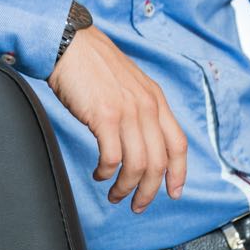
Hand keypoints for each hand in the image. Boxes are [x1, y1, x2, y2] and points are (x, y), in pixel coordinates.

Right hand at [48, 24, 187, 211]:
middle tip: (137, 205)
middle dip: (149, 191)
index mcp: (156, 99)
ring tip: (115, 194)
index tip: (174, 192)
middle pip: (159, 162)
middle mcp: (147, 106)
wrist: (71, 44)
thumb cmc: (95, 65)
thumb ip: (142, 109)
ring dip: (126, 188)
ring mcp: (127, 111)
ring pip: (137, 165)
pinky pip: (112, 158)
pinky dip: (106, 173)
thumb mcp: (131, 84)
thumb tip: (144, 142)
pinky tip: (99, 173)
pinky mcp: (104, 116)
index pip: (178, 144)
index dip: (179, 173)